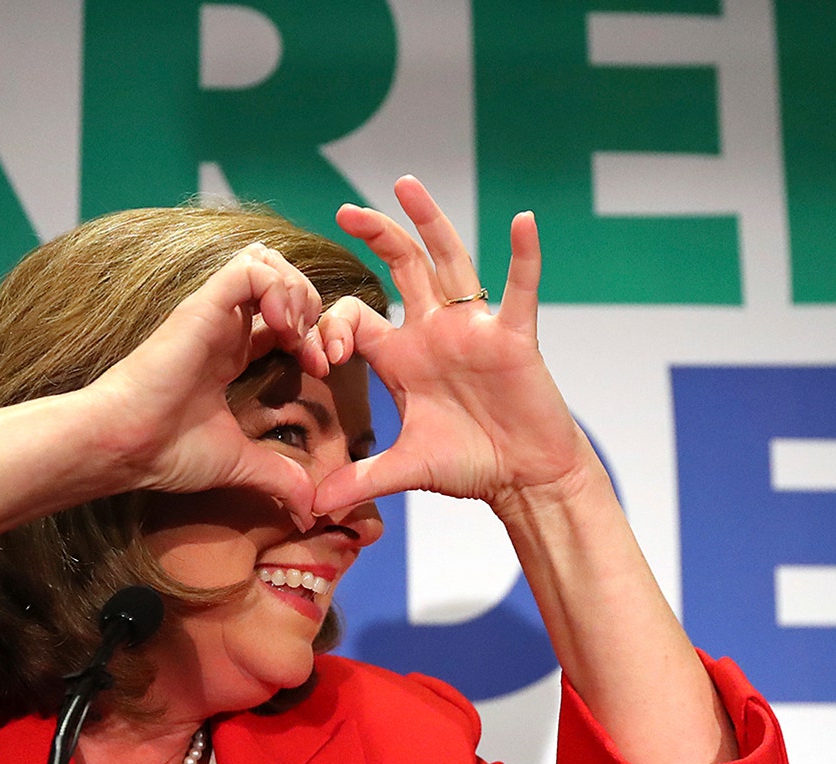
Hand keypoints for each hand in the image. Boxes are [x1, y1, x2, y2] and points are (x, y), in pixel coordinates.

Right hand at [86, 242, 329, 527]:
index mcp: (230, 353)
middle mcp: (223, 326)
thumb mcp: (239, 463)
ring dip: (299, 292)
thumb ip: (278, 477)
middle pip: (281, 280)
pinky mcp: (202, 306)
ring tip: (298, 334)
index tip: (321, 371)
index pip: (284, 317)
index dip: (313, 335)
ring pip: (268, 261)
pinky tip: (283, 327)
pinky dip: (278, 288)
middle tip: (318, 352)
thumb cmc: (166, 452)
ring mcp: (212, 312)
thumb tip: (309, 511)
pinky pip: (251, 268)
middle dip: (315, 308)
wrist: (125, 446)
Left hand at [312, 177, 592, 518]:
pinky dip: (523, 256)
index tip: (321, 352)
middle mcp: (435, 332)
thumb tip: (312, 507)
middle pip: (402, 269)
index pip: (358, 317)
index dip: (333, 326)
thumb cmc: (470, 465)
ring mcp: (474, 329)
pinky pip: (520, 290)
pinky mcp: (513, 337)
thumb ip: (361, 479)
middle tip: (346, 210)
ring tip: (406, 184)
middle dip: (375, 237)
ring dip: (429, 222)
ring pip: (449, 261)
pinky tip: (522, 221)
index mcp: (403, 357)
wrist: (524, 478)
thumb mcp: (407, 469)